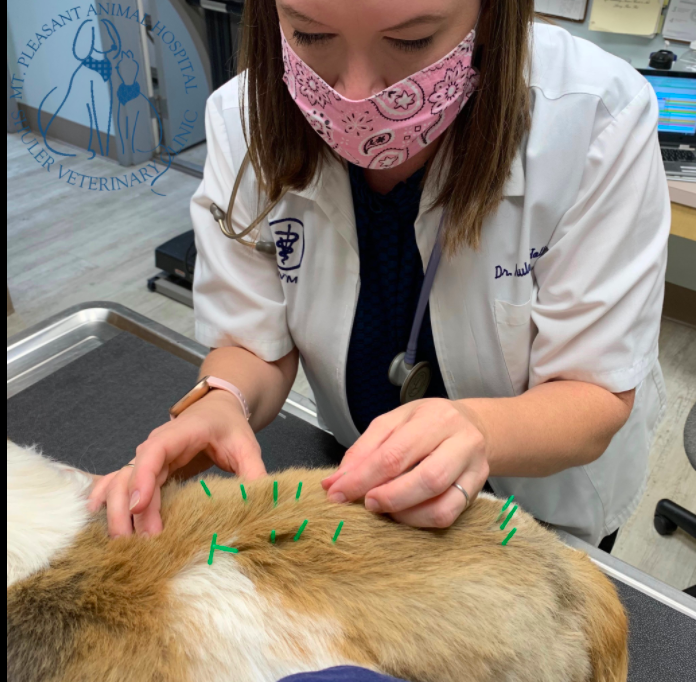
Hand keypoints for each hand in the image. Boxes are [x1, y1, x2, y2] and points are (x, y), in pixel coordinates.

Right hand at [87, 390, 265, 537]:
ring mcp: (147, 458)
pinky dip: (105, 500)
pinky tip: (94, 519)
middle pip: (130, 474)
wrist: (218, 410)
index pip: (153, 453)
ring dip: (116, 511)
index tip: (140, 507)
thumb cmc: (229, 426)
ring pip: (119, 483)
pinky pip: (118, 483)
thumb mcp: (246, 445)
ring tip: (123, 543)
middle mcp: (156, 446)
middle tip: (139, 542)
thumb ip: (253, 471)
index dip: (143, 478)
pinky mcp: (146, 470)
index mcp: (179, 434)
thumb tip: (262, 499)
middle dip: (128, 509)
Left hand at [321, 399, 488, 527]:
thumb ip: (363, 450)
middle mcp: (461, 441)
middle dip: (386, 497)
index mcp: (434, 418)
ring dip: (403, 512)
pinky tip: (404, 513)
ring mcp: (474, 468)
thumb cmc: (427, 423)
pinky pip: (448, 515)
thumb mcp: (393, 422)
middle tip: (364, 503)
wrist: (476, 426)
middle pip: (423, 478)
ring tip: (383, 508)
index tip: (336, 493)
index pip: (394, 453)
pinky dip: (420, 520)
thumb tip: (334, 482)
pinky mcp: (478, 490)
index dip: (362, 478)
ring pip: (439, 501)